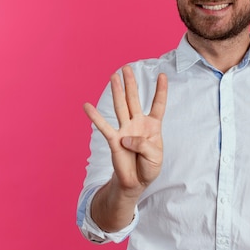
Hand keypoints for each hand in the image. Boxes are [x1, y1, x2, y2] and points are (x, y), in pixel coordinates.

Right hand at [84, 66, 167, 197]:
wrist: (136, 181)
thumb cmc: (148, 166)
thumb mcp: (156, 157)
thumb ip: (144, 145)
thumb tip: (126, 138)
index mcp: (152, 126)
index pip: (158, 104)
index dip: (161, 91)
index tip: (162, 75)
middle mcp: (137, 123)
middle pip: (134, 99)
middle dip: (131, 83)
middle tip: (126, 68)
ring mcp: (125, 130)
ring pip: (121, 107)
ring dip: (117, 92)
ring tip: (113, 76)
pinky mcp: (114, 140)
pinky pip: (104, 127)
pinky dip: (95, 117)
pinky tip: (87, 106)